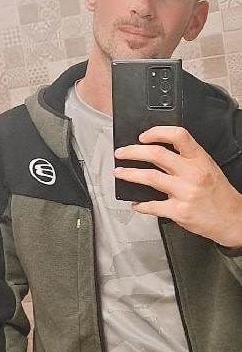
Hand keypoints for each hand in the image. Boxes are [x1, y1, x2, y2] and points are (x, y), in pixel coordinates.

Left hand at [114, 126, 241, 247]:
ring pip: (150, 177)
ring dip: (130, 174)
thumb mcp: (208, 167)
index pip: (178, 136)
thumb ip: (187, 158)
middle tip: (121, 153)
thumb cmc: (219, 194)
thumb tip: (159, 152)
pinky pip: (152, 206)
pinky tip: (136, 204)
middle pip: (156, 154)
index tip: (143, 135)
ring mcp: (185, 193)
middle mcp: (192, 174)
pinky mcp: (179, 212)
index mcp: (200, 159)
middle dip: (133, 152)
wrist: (232, 219)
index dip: (157, 132)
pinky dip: (140, 205)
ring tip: (120, 173)